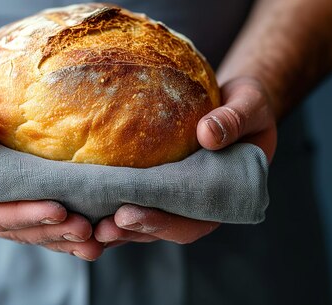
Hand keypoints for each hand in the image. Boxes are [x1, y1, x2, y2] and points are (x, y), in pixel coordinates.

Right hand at [0, 70, 103, 260]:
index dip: (25, 213)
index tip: (58, 208)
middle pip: (12, 227)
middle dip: (49, 230)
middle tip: (86, 230)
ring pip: (23, 231)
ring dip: (57, 237)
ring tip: (91, 242)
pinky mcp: (2, 202)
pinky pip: (29, 223)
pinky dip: (55, 231)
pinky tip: (85, 237)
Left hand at [95, 76, 276, 246]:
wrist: (237, 103)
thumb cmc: (246, 107)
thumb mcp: (248, 107)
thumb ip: (233, 120)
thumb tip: (208, 133)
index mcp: (222, 197)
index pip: (190, 220)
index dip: (160, 222)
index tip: (130, 214)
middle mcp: (196, 204)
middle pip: (160, 227)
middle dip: (129, 229)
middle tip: (100, 226)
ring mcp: (175, 196)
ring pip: (143, 220)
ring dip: (115, 224)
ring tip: (85, 224)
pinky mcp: (158, 183)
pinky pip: (134, 195)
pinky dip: (111, 200)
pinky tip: (83, 198)